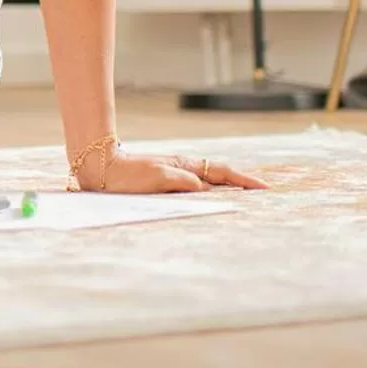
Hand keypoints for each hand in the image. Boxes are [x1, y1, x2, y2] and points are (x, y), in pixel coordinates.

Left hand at [93, 149, 269, 193]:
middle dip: (241, 184)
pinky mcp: (165, 183)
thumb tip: (206, 189)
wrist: (102, 168)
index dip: (243, 181)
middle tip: (262, 194)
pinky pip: (194, 188)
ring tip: (245, 198)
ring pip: (207, 182)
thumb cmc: (128, 175)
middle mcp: (183, 169)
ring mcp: (175, 175)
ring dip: (226, 189)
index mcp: (185, 167)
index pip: (221, 173)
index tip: (264, 188)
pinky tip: (211, 200)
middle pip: (218, 176)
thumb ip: (184, 182)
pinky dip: (209, 193)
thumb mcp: (159, 179)